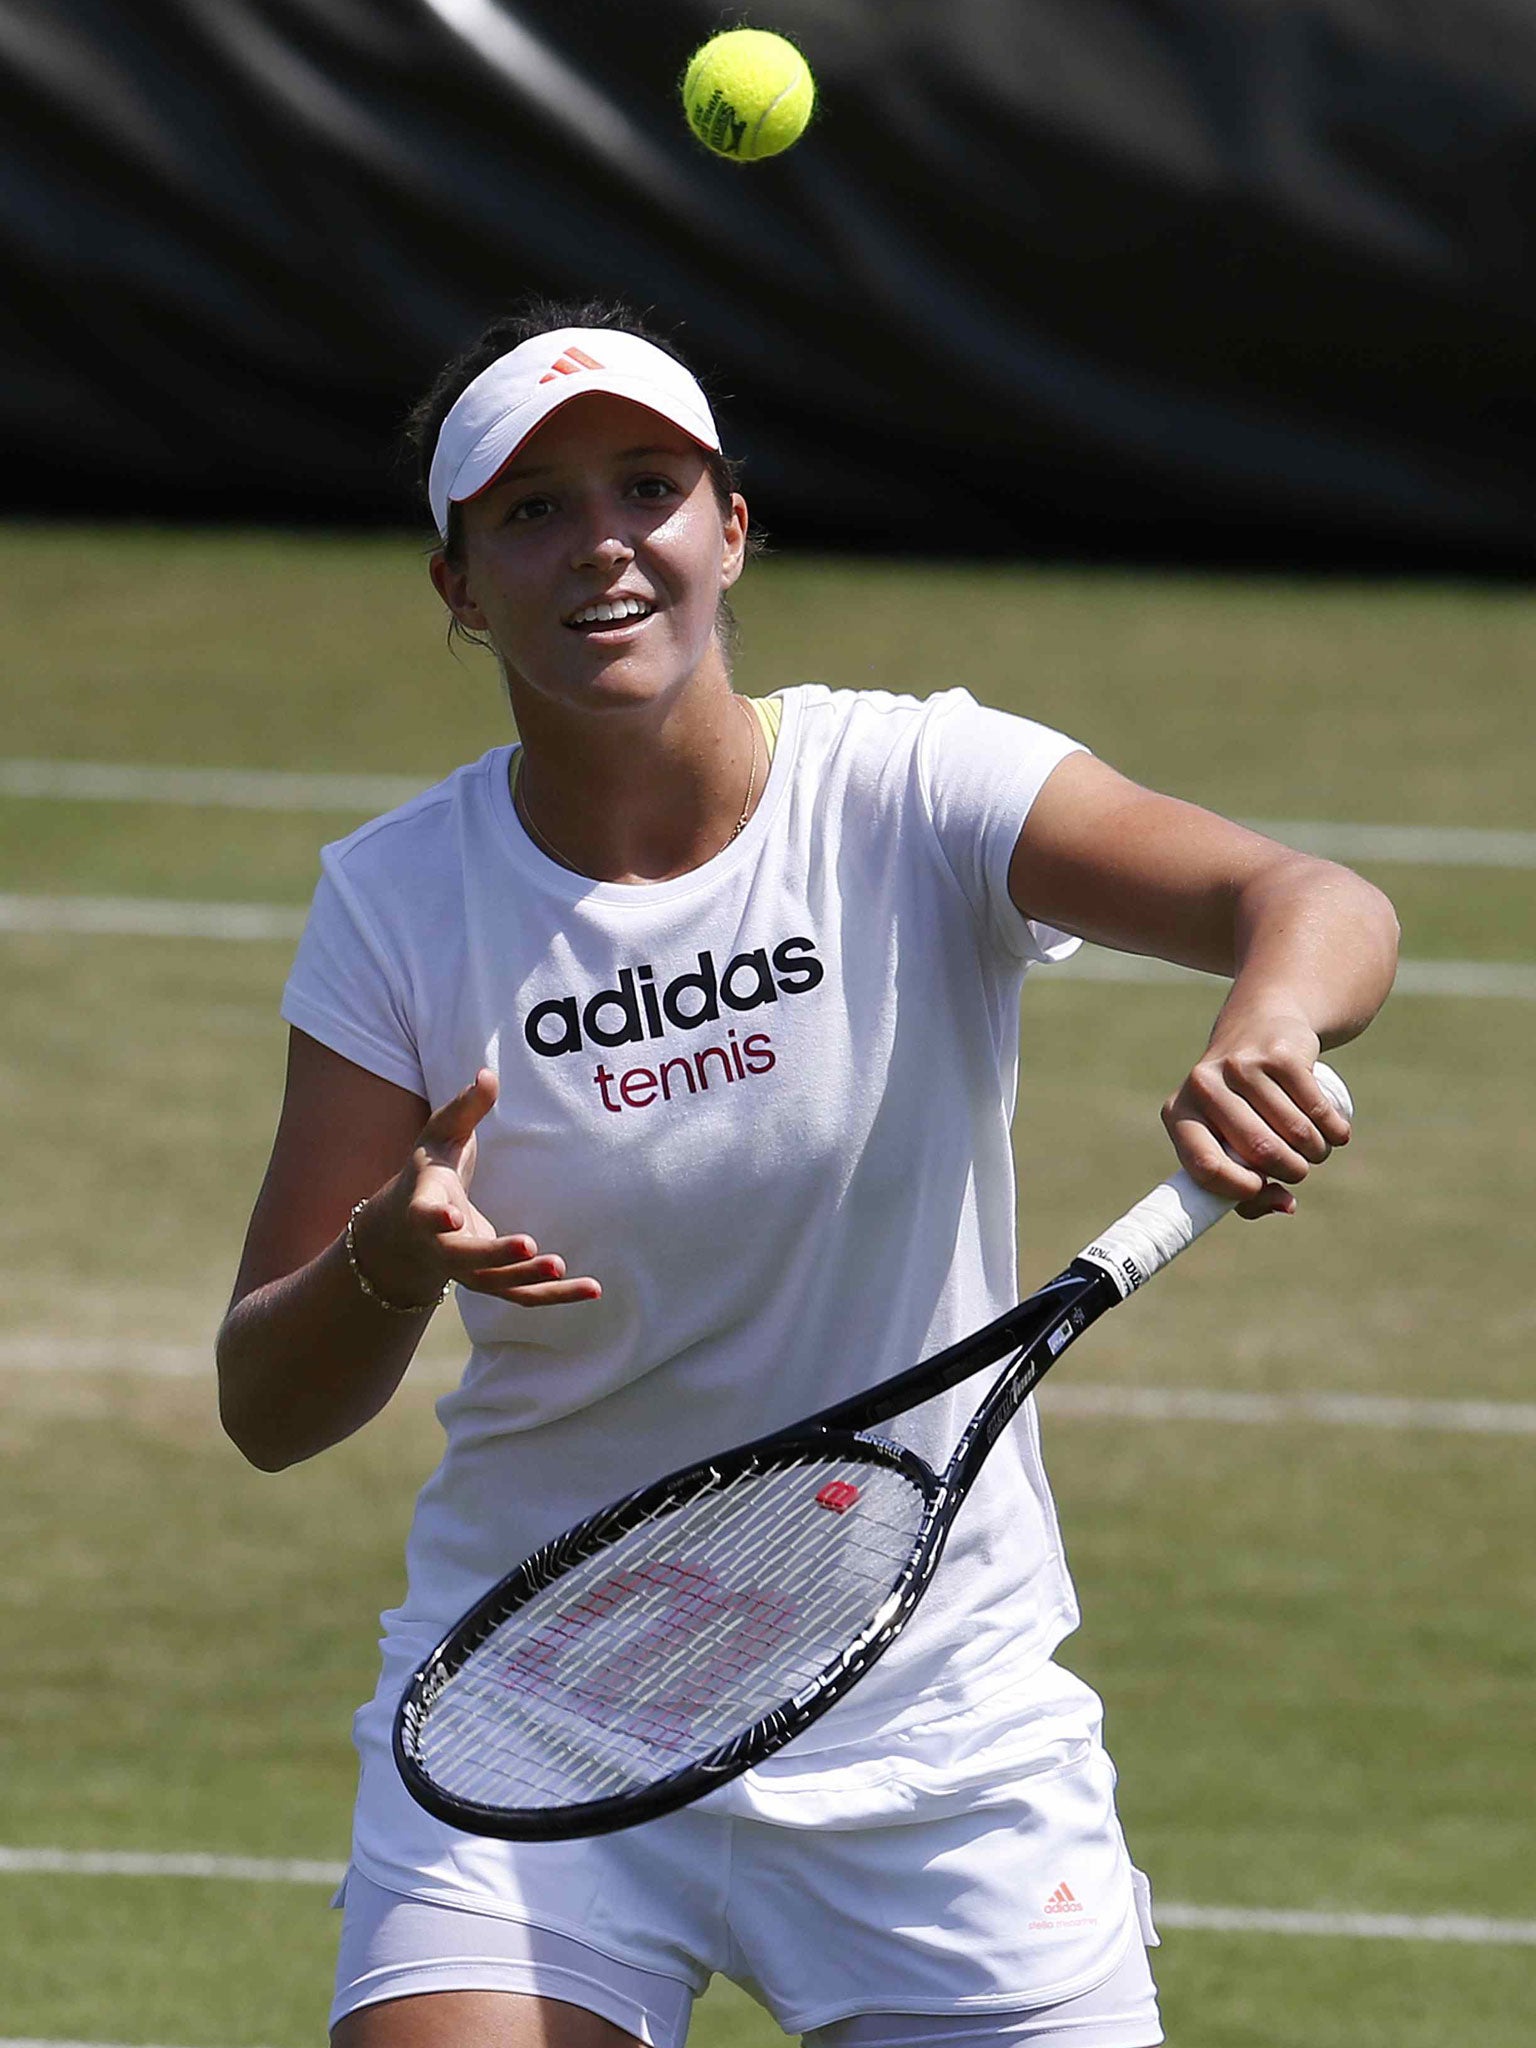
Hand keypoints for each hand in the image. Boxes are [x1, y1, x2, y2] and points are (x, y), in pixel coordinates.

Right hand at [353, 1070, 601, 1305]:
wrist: (406, 1229)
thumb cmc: (430, 1170)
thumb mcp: (440, 1133)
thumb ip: (464, 1107)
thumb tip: (488, 1073)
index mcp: (424, 1206)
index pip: (424, 1215)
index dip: (435, 1218)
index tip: (452, 1217)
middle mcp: (442, 1246)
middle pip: (466, 1259)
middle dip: (496, 1256)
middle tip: (529, 1246)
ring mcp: (468, 1271)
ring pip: (498, 1285)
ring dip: (530, 1281)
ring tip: (564, 1270)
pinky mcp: (493, 1281)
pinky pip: (525, 1295)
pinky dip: (557, 1296)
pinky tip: (593, 1289)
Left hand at [1161, 1019, 1351, 1219]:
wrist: (1261, 1028)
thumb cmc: (1242, 1106)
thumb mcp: (1231, 1144)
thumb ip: (1250, 1192)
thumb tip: (1287, 1205)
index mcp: (1178, 1114)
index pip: (1205, 1167)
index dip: (1240, 1189)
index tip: (1261, 1187)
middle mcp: (1203, 1086)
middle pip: (1259, 1151)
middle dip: (1292, 1171)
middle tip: (1300, 1168)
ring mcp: (1241, 1066)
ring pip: (1294, 1132)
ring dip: (1317, 1153)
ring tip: (1315, 1148)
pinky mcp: (1279, 1054)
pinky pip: (1317, 1109)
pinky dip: (1335, 1130)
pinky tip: (1335, 1131)